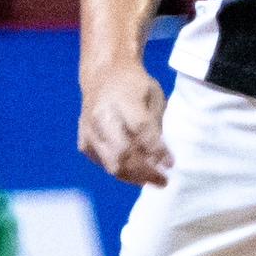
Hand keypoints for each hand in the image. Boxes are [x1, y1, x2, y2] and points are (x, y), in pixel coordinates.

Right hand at [78, 57, 172, 185]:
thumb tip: (160, 159)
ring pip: (111, 165)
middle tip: (164, 180)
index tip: (171, 164)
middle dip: (145, 172)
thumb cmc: (133, 85)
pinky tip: (138, 173)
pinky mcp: (84, 143)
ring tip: (154, 180)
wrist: (103, 74)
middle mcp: (101, 117)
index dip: (156, 150)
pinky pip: (104, 165)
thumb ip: (154, 125)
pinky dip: (123, 172)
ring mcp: (89, 132)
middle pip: (122, 153)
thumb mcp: (152, 95)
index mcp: (121, 100)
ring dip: (135, 177)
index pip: (140, 130)